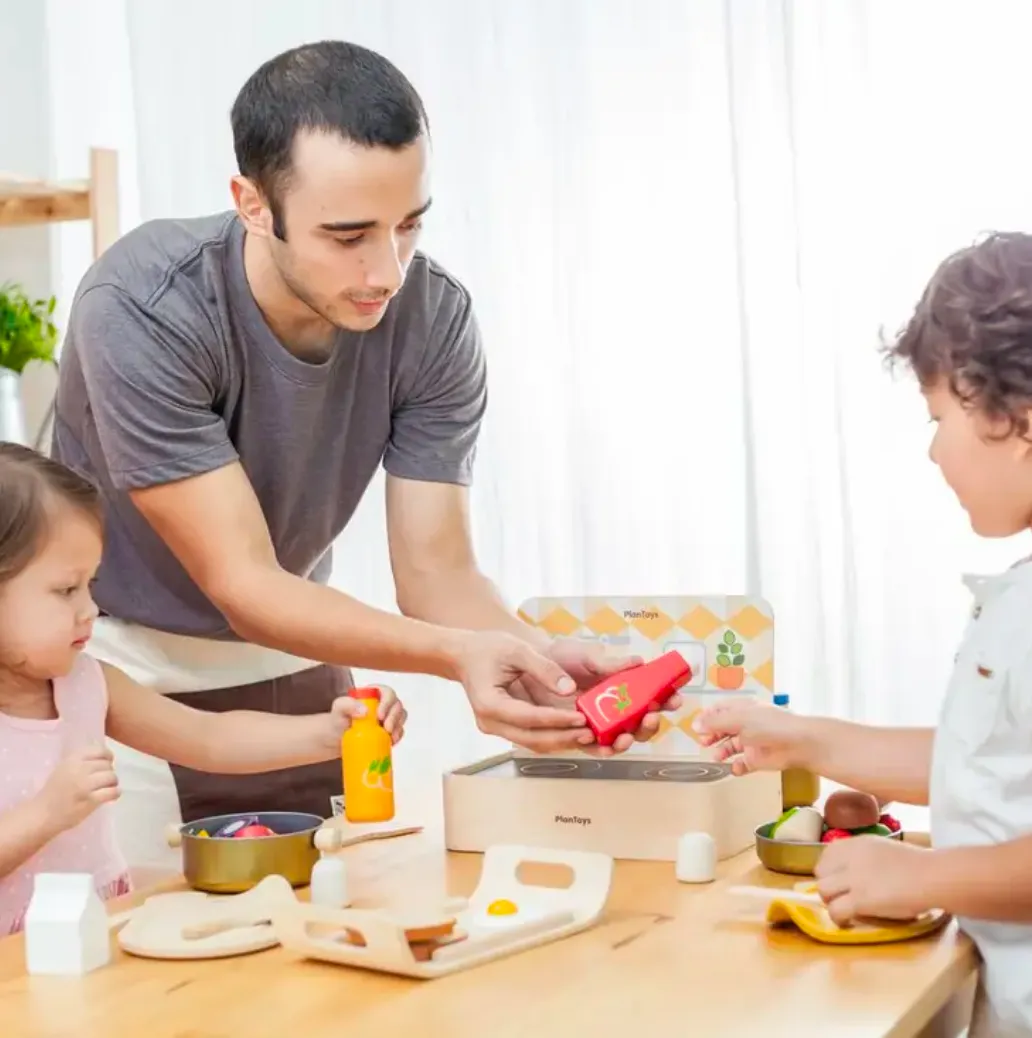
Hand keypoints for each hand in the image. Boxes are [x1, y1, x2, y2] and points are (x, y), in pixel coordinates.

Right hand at [40, 743, 119, 829]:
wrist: (42, 814)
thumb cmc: (54, 791)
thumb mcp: (64, 768)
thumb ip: (82, 760)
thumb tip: (105, 756)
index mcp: (72, 759)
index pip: (100, 750)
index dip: (107, 756)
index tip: (107, 762)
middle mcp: (80, 769)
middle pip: (107, 764)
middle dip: (109, 772)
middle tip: (104, 780)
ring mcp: (85, 785)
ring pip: (112, 777)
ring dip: (113, 783)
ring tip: (107, 788)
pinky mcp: (90, 800)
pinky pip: (112, 792)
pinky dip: (115, 793)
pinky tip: (111, 796)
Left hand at [325, 685, 406, 750]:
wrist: (336, 738)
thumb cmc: (338, 719)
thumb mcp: (339, 708)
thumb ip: (348, 704)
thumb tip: (365, 711)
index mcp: (374, 693)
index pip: (387, 692)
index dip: (387, 702)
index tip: (380, 716)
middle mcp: (384, 703)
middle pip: (397, 705)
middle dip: (394, 717)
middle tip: (386, 728)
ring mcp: (388, 717)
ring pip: (401, 717)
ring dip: (397, 726)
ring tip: (390, 737)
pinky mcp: (389, 731)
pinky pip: (399, 731)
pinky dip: (397, 735)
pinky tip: (391, 742)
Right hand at [452, 631, 596, 752]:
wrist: (465, 656)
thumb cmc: (487, 649)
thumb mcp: (517, 650)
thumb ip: (544, 668)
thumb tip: (569, 688)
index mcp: (489, 703)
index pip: (528, 717)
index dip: (556, 720)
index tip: (581, 719)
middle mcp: (491, 723)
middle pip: (531, 739)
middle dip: (563, 737)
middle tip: (591, 734)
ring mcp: (497, 728)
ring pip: (533, 743)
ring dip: (561, 741)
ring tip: (590, 736)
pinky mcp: (506, 728)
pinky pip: (532, 737)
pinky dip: (554, 736)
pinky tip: (575, 732)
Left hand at [524, 639, 680, 756]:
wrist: (534, 663)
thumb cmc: (565, 657)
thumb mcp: (589, 656)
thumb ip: (611, 663)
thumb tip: (638, 662)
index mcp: (625, 688)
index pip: (652, 698)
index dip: (667, 700)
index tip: (675, 698)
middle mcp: (616, 709)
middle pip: (642, 724)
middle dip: (651, 725)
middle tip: (651, 717)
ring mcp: (599, 723)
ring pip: (622, 739)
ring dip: (630, 740)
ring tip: (628, 736)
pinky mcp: (578, 734)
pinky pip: (594, 747)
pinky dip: (602, 749)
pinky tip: (606, 746)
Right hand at [691, 698, 811, 773]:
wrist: (798, 743)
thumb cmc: (769, 725)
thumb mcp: (738, 719)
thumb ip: (715, 722)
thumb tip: (695, 725)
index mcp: (742, 709)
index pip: (720, 710)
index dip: (707, 717)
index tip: (696, 726)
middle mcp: (745, 724)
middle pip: (723, 729)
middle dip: (711, 735)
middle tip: (703, 742)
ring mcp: (751, 742)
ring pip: (730, 747)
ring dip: (721, 751)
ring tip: (716, 757)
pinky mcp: (757, 760)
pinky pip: (742, 764)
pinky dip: (736, 767)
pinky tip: (733, 768)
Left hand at [815, 835, 932, 924]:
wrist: (932, 876)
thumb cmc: (919, 865)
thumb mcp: (884, 850)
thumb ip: (867, 857)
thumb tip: (859, 872)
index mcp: (857, 844)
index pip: (827, 853)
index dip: (830, 870)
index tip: (838, 880)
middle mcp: (850, 857)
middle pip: (820, 872)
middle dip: (828, 885)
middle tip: (842, 897)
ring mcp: (854, 878)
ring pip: (823, 890)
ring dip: (831, 902)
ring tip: (844, 910)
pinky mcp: (860, 899)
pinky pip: (836, 910)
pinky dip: (839, 918)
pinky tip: (848, 922)